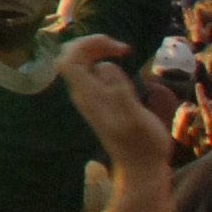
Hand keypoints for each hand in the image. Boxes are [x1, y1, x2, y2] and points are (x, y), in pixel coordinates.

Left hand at [56, 33, 173, 180]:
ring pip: (79, 63)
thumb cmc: (143, 145)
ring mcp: (90, 97)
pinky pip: (90, 72)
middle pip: (71, 56)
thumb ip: (120, 91)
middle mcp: (84, 94)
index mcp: (88, 95)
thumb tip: (105, 65)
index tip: (117, 47)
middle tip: (121, 47)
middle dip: (92, 43)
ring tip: (122, 50)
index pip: (69, 59)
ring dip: (97, 50)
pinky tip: (120, 62)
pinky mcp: (99, 101)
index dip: (88, 44)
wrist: (140, 167)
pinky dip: (102, 60)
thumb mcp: (135, 118)